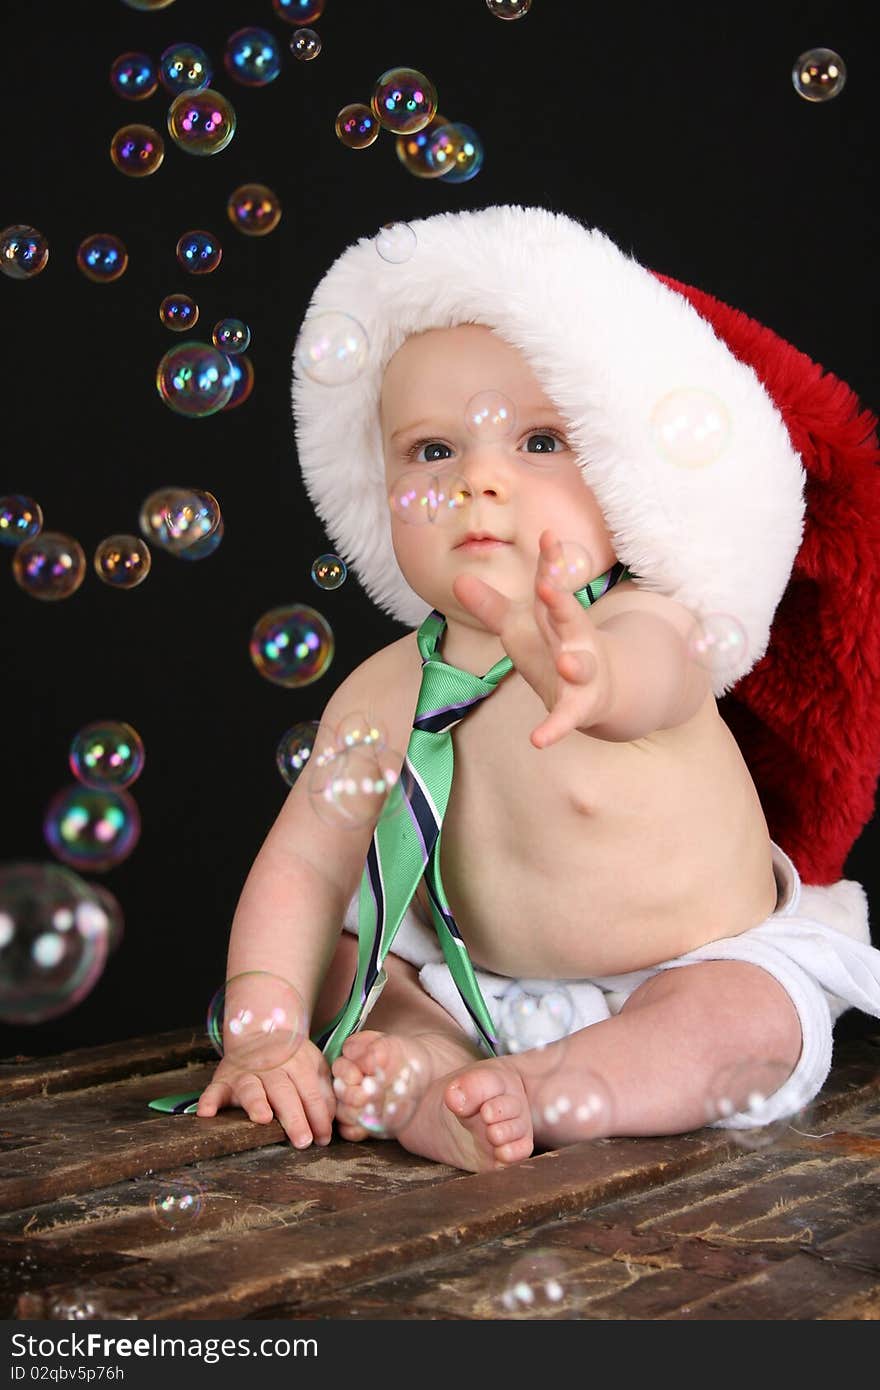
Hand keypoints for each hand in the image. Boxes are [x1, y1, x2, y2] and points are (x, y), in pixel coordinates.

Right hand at [196, 1036, 335, 1148]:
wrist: (261, 1033)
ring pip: (251, 1088)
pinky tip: (206, 1113)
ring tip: (263, 1118)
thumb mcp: (314, 1068)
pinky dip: (209, 1100)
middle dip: (294, 1117)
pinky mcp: (223, 1080)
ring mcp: (245, 1073)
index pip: (310, 1092)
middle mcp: (270, 1067)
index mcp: (297, 1063)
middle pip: (283, 1091)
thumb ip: (323, 1094)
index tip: (323, 1139)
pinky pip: (214, 1090)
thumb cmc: (292, 1061)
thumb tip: (329, 1125)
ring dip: (256, 1103)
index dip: (318, 1116)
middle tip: (303, 1140)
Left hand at [453, 528, 614, 748]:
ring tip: (567, 663)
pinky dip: (554, 728)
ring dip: (576, 664)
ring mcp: (582, 673)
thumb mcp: (520, 628)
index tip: (548, 535)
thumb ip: (490, 607)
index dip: (550, 562)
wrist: (598, 691)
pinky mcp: (578, 705)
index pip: (553, 585)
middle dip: (560, 604)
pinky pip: (567, 718)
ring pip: (581, 667)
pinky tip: (538, 740)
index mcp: (557, 618)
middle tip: (547, 586)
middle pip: (569, 619)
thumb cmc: (553, 651)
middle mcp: (574, 640)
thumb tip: (457, 579)